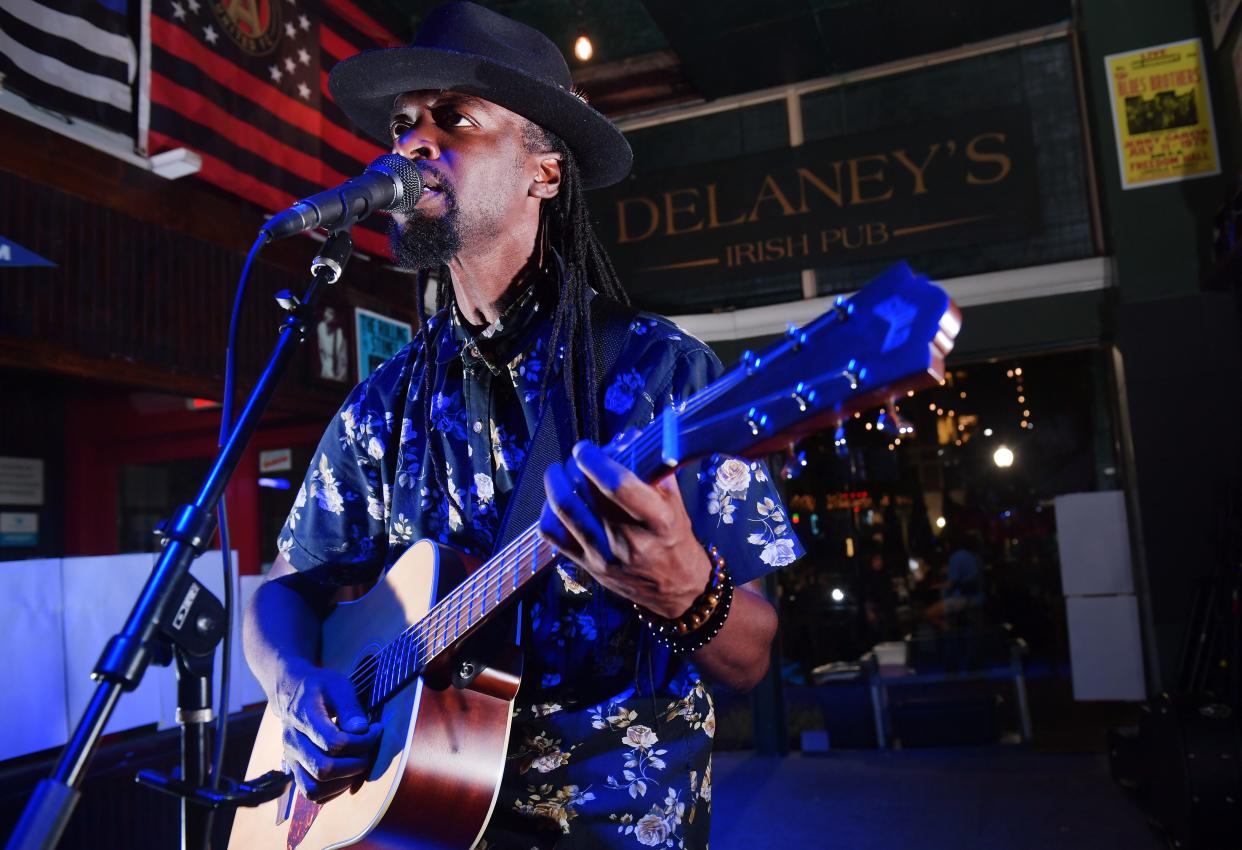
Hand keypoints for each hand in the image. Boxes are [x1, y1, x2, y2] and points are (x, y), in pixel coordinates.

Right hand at [273, 659, 380, 802]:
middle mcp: (293, 743)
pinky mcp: (295, 769)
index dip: (361, 742)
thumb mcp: (338, 685)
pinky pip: (312, 793)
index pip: (333, 742)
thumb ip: (350, 707)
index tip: (375, 730)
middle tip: (367, 752)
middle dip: (354, 765)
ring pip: (314, 788)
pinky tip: (347, 774)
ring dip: (343, 782)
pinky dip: (333, 791)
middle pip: (323, 769)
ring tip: (357, 765)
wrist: (291, 693)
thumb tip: (361, 730)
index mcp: (303, 717)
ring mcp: (291, 759)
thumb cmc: (319, 687)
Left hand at [539, 440, 709, 618]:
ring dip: (555, 482)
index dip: (594, 460)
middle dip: (575, 467)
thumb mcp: (675, 504)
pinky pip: (553, 534)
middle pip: (587, 492)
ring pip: (565, 509)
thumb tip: (628, 439)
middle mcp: (629, 540)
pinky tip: (555, 500)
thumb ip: (653, 470)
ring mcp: (604, 555)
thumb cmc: (675, 540)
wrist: (676, 590)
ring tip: (558, 472)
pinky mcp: (587, 565)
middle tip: (577, 458)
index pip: (617, 484)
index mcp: (657, 521)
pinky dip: (547, 511)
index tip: (586, 449)